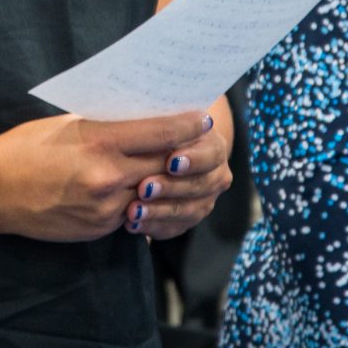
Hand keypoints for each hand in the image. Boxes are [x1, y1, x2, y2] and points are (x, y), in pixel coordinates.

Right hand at [0, 111, 221, 242]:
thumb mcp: (69, 124)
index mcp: (99, 142)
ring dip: (172, 183)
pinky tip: (151, 191)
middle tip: (205, 143)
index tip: (203, 118)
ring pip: (156, 194)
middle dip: (188, 154)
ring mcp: (105, 207)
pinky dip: (145, 202)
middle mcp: (107, 176)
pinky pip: (135, 214)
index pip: (160, 133)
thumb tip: (146, 116)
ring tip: (183, 169)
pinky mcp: (100, 228)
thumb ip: (109, 125)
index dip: (188, 125)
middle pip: (167, 164)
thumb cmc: (27, 147)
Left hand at [122, 101, 232, 238]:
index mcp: (213, 145)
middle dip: (171, 187)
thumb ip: (160, 123)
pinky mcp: (187, 219)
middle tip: (144, 187)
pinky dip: (153, 227)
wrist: (158, 148)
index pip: (210, 153)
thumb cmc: (155, 125)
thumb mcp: (157, 118)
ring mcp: (204, 199)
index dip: (193, 159)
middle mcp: (215, 174)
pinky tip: (132, 225)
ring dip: (159, 211)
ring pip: (187, 210)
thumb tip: (149, 119)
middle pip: (200, 185)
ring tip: (132, 210)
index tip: (170, 161)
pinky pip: (174, 228)